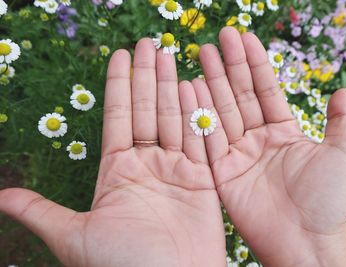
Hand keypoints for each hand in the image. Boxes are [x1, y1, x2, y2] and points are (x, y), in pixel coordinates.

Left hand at [0, 39, 225, 266]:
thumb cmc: (124, 265)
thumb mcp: (74, 237)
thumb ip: (41, 211)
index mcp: (118, 173)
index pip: (118, 119)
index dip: (119, 86)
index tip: (119, 56)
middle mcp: (147, 167)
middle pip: (147, 112)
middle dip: (148, 77)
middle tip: (150, 43)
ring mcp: (177, 171)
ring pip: (174, 119)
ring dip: (171, 87)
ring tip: (171, 55)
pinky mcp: (203, 180)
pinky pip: (200, 140)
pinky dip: (197, 115)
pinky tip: (194, 87)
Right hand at [195, 27, 345, 266]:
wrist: (305, 242)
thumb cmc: (328, 201)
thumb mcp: (343, 154)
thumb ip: (339, 121)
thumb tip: (341, 91)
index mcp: (284, 132)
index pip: (266, 90)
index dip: (255, 63)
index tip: (244, 38)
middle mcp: (258, 140)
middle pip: (240, 96)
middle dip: (229, 66)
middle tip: (218, 38)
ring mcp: (237, 155)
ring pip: (222, 112)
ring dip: (211, 84)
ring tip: (201, 55)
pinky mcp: (220, 173)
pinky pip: (208, 139)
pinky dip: (198, 115)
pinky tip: (189, 90)